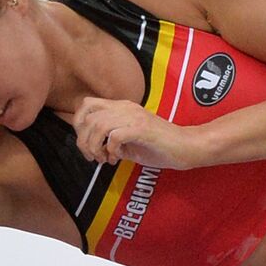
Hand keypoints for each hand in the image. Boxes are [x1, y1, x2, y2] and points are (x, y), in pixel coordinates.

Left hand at [59, 98, 205, 169]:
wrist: (187, 147)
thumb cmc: (159, 146)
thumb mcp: (128, 141)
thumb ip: (110, 139)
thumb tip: (91, 147)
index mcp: (121, 107)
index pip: (86, 105)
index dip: (79, 125)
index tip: (86, 145)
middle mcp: (125, 108)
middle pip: (87, 117)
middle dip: (84, 141)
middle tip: (93, 157)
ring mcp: (134, 117)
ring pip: (98, 126)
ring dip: (96, 147)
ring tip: (104, 159)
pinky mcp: (142, 129)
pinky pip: (115, 136)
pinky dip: (111, 150)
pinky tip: (118, 158)